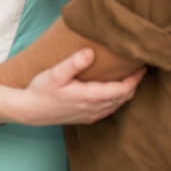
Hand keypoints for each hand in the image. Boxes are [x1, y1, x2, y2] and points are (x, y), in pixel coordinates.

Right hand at [13, 48, 143, 125]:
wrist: (29, 111)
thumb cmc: (41, 90)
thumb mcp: (55, 73)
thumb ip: (74, 63)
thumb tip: (91, 52)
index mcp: (90, 96)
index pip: (123, 90)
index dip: (135, 79)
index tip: (142, 66)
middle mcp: (94, 108)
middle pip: (124, 98)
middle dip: (134, 84)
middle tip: (138, 69)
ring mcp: (90, 115)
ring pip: (117, 105)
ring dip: (125, 92)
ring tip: (128, 77)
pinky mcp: (85, 118)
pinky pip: (108, 109)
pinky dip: (115, 99)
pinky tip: (111, 90)